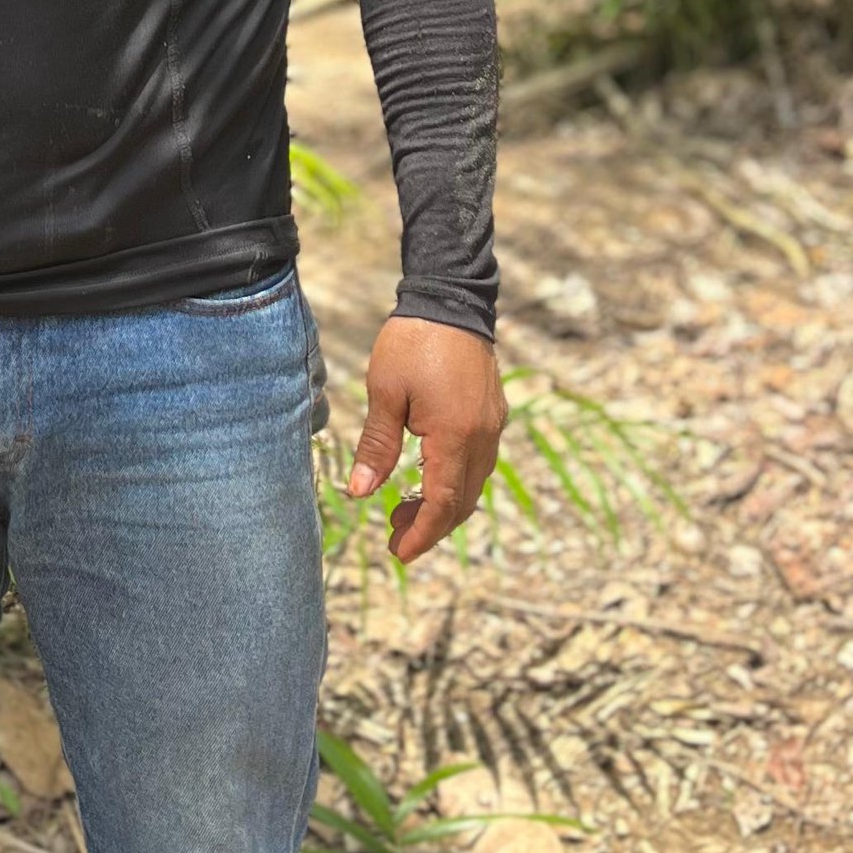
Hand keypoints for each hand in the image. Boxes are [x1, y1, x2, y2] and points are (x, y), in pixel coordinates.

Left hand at [347, 316, 503, 564]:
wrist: (451, 300)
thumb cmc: (413, 343)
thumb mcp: (385, 393)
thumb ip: (377, 446)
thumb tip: (360, 493)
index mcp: (455, 437)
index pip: (442, 504)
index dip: (421, 535)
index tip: (398, 552)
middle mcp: (482, 438)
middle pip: (462, 502)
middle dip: (430, 526)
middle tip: (394, 534)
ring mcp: (492, 426)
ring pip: (473, 484)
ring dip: (443, 504)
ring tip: (403, 508)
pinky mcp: (492, 414)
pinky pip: (478, 462)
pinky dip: (455, 480)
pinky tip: (428, 474)